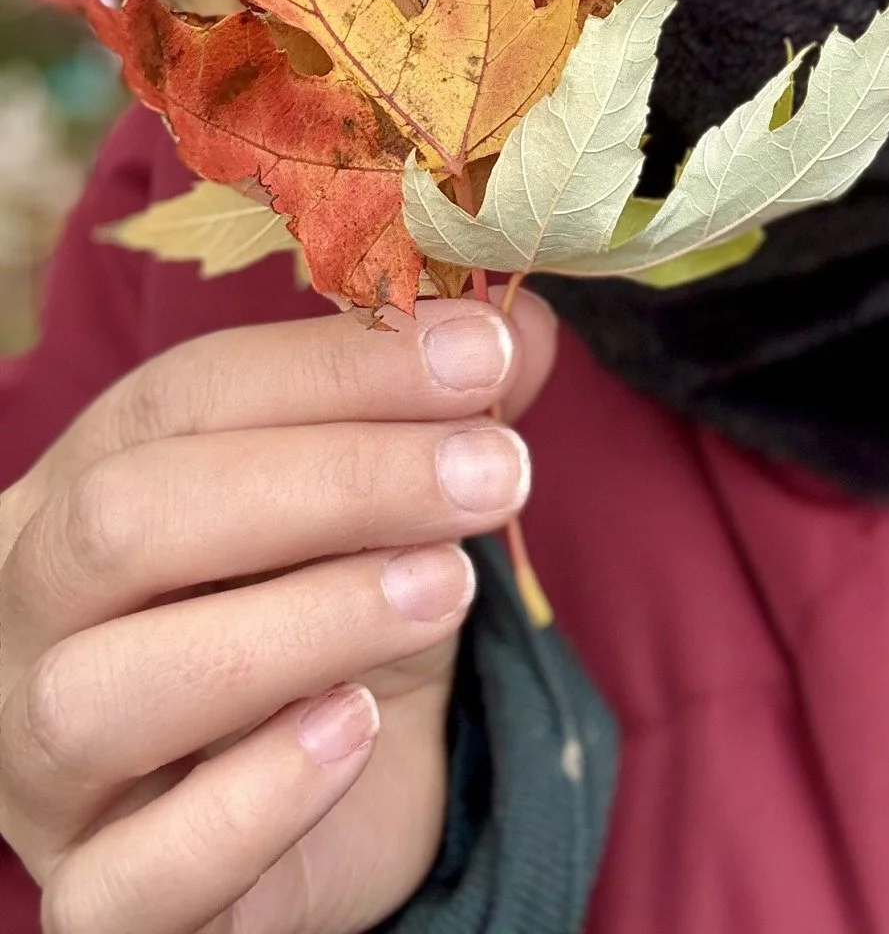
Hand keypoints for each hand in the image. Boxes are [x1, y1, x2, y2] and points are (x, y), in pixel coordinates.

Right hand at [0, 287, 556, 933]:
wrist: (340, 808)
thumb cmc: (337, 622)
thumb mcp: (395, 507)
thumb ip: (445, 414)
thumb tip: (527, 324)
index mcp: (84, 487)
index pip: (180, 397)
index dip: (336, 367)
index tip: (485, 356)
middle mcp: (30, 619)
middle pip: (124, 521)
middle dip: (331, 480)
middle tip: (493, 471)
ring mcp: (40, 772)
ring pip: (97, 692)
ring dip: (296, 622)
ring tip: (443, 589)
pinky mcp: (95, 902)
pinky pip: (123, 881)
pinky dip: (248, 802)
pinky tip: (357, 728)